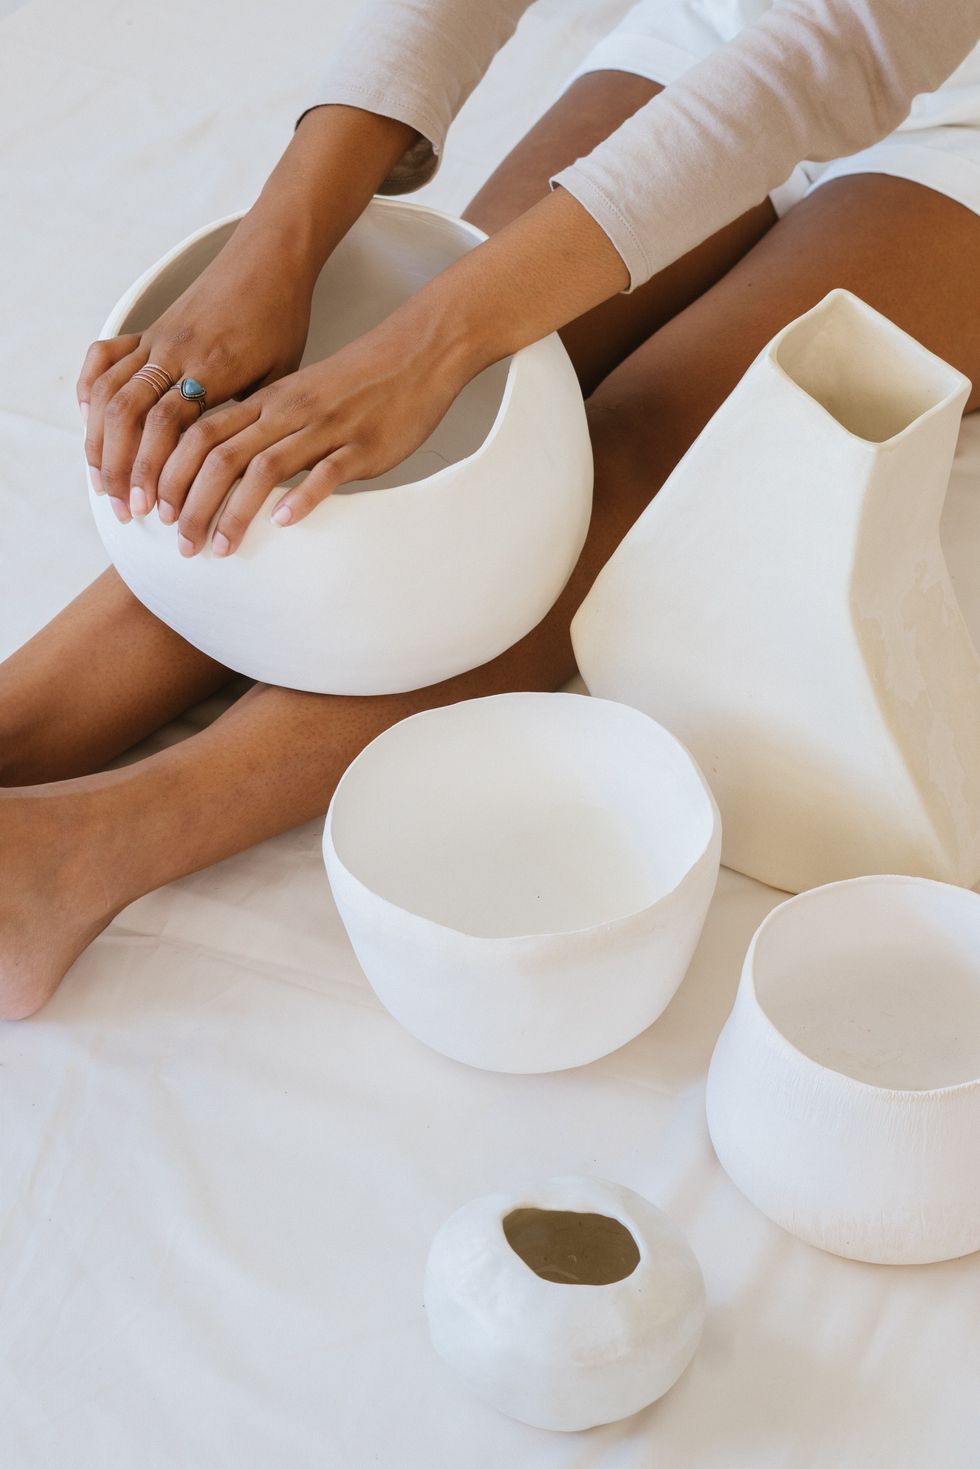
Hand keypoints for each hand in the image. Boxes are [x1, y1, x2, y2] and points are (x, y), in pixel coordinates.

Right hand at [77, 215, 318, 523]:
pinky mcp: (149, 328)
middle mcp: (176, 353)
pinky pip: (104, 356)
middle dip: (122, 469)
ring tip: (104, 483)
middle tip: (127, 510)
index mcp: (213, 368)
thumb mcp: (282, 376)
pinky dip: (89, 389)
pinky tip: (90, 422)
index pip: (168, 426)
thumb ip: (254, 417)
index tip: (158, 511)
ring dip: (100, 442)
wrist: (270, 260)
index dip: (156, 471)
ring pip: (109, 391)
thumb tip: (238, 473)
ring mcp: (157, 339)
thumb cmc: (283, 322)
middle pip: (129, 414)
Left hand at [157, 300, 474, 556]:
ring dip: (234, 512)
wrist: (415, 354)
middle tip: (180, 545)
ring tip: (219, 549)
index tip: (158, 514)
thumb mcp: (299, 397)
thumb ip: (265, 428)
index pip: (200, 435)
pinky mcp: (361, 445)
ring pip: (263, 467)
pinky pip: (325, 471)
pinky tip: (284, 522)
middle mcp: (286, 413)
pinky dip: (301, 496)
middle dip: (191, 504)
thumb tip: (230, 468)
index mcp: (266, 401)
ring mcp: (323, 428)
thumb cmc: (357, 383)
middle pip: (219, 456)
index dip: (170, 474)